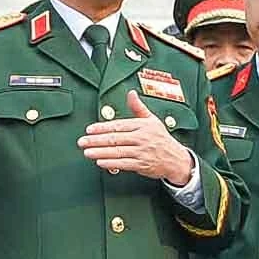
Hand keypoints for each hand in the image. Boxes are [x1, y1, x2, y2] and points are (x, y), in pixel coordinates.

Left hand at [79, 91, 194, 182]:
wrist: (176, 159)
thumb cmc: (162, 139)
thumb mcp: (152, 120)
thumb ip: (138, 107)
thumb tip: (131, 93)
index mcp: (142, 126)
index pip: (119, 125)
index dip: (103, 127)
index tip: (90, 130)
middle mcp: (141, 138)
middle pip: (115, 138)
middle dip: (96, 140)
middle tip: (82, 141)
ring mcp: (141, 152)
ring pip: (118, 152)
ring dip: (100, 152)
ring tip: (87, 152)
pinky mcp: (142, 165)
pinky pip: (124, 164)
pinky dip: (111, 163)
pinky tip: (101, 162)